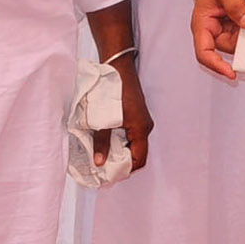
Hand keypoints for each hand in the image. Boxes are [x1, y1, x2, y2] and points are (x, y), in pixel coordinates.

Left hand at [98, 57, 152, 171]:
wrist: (116, 67)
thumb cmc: (110, 92)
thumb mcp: (102, 120)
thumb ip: (101, 142)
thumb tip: (100, 163)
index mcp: (141, 129)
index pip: (139, 159)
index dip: (126, 170)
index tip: (110, 175)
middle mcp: (144, 126)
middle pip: (137, 153)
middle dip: (121, 163)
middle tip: (104, 169)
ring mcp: (141, 119)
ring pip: (133, 143)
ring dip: (119, 151)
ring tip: (102, 156)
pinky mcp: (135, 114)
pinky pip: (130, 134)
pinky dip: (120, 141)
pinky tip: (106, 140)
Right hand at [192, 0, 244, 78]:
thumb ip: (236, 6)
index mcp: (202, 24)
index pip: (204, 52)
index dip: (217, 65)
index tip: (231, 73)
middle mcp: (212, 30)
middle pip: (228, 47)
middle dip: (242, 42)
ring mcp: (224, 28)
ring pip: (239, 41)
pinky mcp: (235, 25)